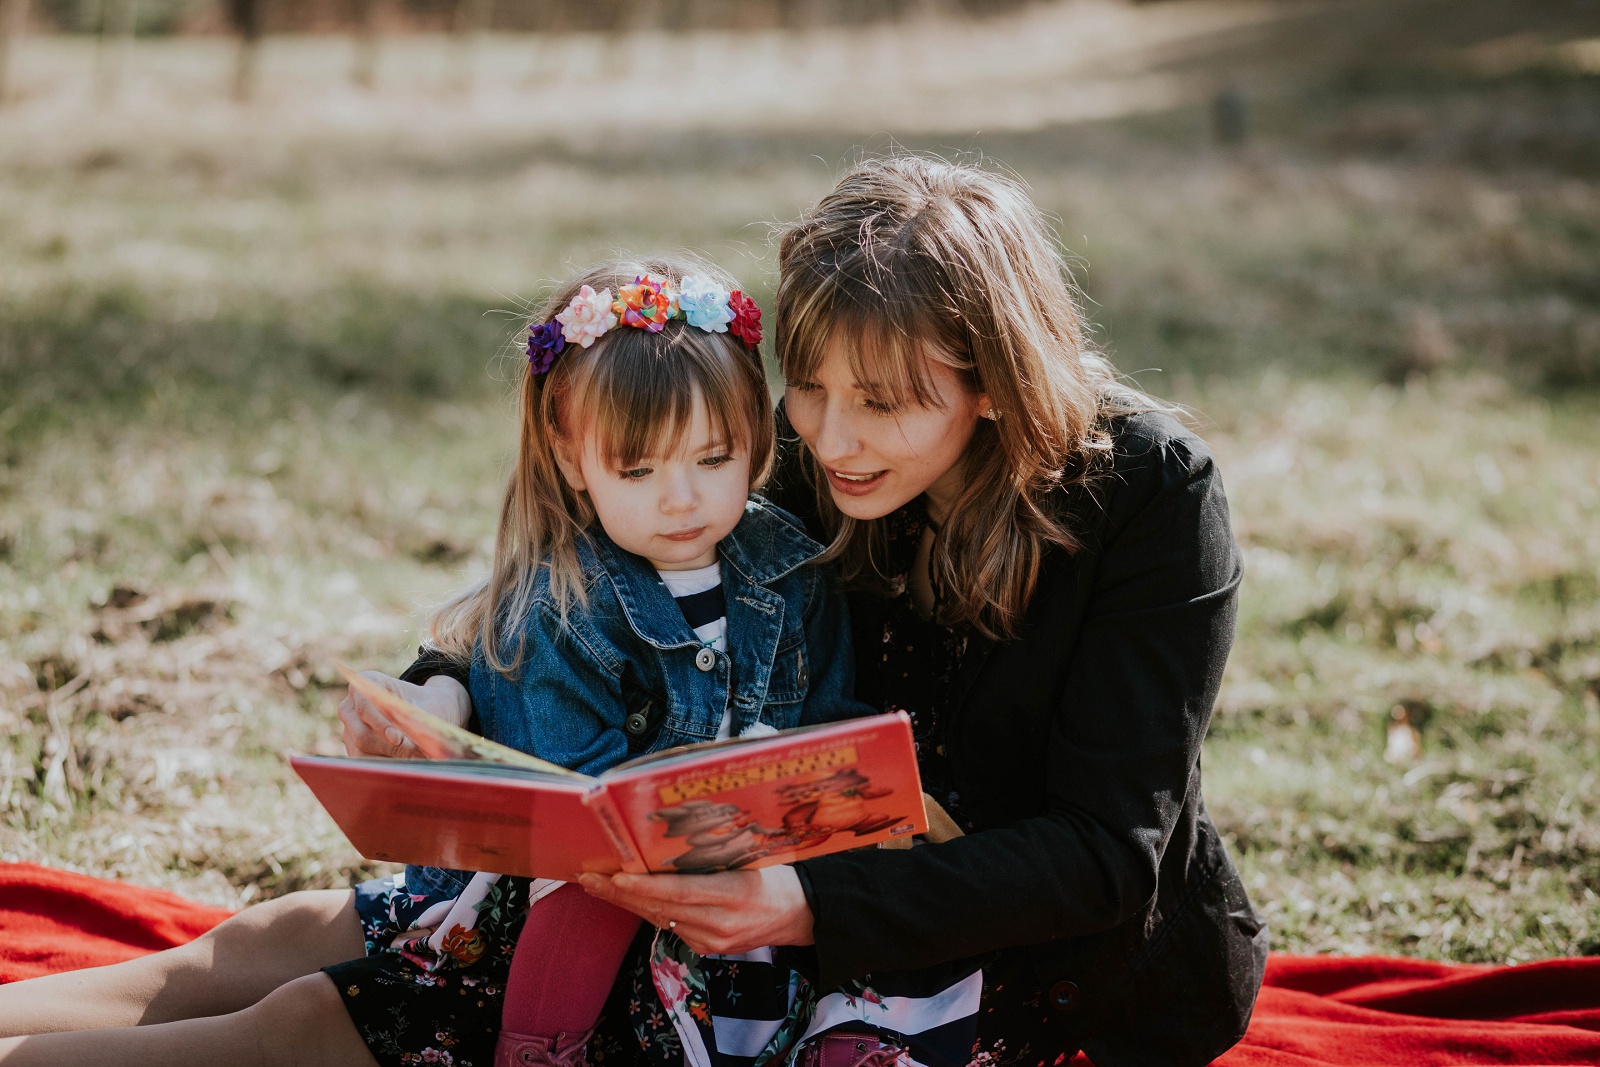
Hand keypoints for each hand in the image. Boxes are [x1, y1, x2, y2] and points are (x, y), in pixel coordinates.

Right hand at [338, 672, 470, 758]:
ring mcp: (349, 728)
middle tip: (415, 754)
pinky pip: (365, 762)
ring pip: (361, 751)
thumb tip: (416, 742)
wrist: (426, 711)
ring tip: (417, 759)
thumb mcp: (430, 707)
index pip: (365, 705)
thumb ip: (421, 722)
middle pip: (361, 733)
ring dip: (390, 758)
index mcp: (368, 682)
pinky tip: (408, 764)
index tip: (397, 739)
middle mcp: (351, 705)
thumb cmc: (428, 705)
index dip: (379, 724)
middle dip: (388, 747)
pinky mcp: (353, 748)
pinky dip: (387, 766)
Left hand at [578, 866, 814, 955]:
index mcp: (734, 894)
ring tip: (597, 885)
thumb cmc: (775, 876)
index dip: (645, 886)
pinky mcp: (707, 949)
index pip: (681, 892)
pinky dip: (648, 911)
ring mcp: (712, 941)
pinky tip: (628, 898)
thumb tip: (666, 841)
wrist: (799, 915)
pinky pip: (671, 927)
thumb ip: (710, 857)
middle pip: (661, 908)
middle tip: (589, 878)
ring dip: (627, 902)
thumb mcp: (749, 859)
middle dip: (621, 893)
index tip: (616, 876)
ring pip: (660, 919)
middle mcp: (720, 923)